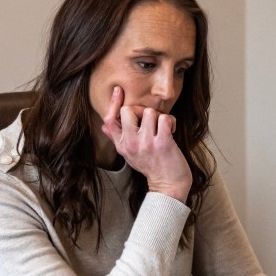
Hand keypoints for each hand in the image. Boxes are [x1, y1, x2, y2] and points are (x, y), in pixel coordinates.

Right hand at [101, 86, 192, 202]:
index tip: (119, 90)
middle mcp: (131, 144)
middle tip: (150, 120)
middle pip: (127, 110)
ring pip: (149, 111)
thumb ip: (117, 138)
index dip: (113, 103)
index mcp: (121, 146)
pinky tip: (172, 130)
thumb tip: (104, 125)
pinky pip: (165, 118)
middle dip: (140, 109)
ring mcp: (146, 144)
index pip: (109, 120)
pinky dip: (171, 121)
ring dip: (159, 116)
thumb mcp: (129, 154)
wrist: (169, 185)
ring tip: (162, 128)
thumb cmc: (151, 166)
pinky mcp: (163, 143)